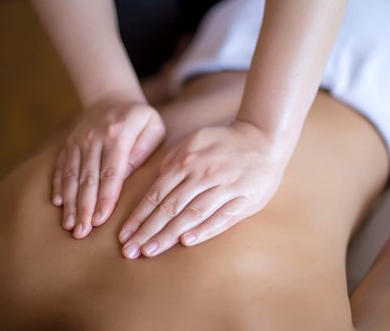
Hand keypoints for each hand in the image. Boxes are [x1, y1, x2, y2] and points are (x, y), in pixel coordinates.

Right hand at [52, 99, 164, 238]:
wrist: (111, 97)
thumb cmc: (140, 118)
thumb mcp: (153, 127)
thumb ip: (143, 150)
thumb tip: (126, 175)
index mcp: (118, 134)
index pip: (111, 172)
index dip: (105, 197)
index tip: (100, 219)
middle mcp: (94, 137)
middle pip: (88, 178)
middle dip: (84, 207)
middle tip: (82, 232)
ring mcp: (78, 140)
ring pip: (72, 175)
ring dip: (70, 202)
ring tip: (70, 225)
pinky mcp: (68, 144)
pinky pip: (61, 167)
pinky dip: (59, 186)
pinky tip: (58, 205)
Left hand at [118, 120, 287, 258]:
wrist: (264, 139)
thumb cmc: (225, 143)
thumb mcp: (195, 141)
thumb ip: (174, 159)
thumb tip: (156, 179)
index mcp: (188, 160)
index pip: (157, 193)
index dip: (139, 216)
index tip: (125, 235)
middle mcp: (203, 174)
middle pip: (170, 207)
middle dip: (148, 231)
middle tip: (131, 250)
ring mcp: (225, 186)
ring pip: (192, 214)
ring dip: (169, 234)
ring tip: (151, 250)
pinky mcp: (245, 198)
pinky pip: (221, 217)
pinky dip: (204, 230)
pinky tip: (186, 242)